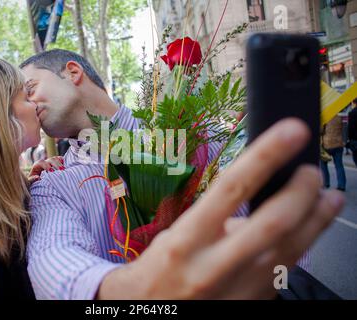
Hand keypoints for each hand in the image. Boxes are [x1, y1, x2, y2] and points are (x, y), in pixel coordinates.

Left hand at [28, 156, 63, 182]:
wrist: (37, 181)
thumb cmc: (33, 181)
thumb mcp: (30, 181)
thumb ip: (32, 179)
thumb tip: (38, 177)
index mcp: (37, 165)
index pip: (42, 162)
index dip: (47, 166)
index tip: (51, 171)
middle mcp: (45, 162)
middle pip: (51, 160)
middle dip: (56, 164)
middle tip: (61, 170)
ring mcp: (51, 162)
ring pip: (56, 159)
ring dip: (61, 163)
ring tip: (65, 169)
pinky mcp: (56, 163)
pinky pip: (60, 160)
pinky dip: (64, 162)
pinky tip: (67, 166)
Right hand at [98, 118, 343, 298]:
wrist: (150, 315)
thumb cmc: (156, 273)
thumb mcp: (172, 238)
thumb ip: (211, 221)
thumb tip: (255, 204)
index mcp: (186, 240)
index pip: (231, 188)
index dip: (265, 155)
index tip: (290, 131)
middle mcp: (213, 266)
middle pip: (274, 221)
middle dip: (302, 190)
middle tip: (311, 171)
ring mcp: (237, 290)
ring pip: (291, 250)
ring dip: (317, 219)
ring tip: (330, 197)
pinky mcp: (252, 304)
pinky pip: (286, 272)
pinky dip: (303, 245)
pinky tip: (309, 230)